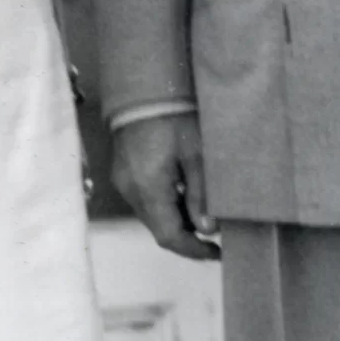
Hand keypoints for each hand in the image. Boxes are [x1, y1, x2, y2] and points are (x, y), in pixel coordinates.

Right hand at [110, 113, 218, 259]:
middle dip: (187, 236)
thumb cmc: (174, 115)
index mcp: (148, 188)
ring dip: (176, 219)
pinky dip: (165, 204)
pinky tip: (184, 192)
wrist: (144, 88)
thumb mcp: (197, 154)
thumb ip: (201, 194)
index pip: (168, 236)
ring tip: (204, 209)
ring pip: (151, 216)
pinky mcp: (123, 173)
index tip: (216, 252)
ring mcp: (123, 181)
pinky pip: (145, 200)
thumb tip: (208, 230)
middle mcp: (130, 190)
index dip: (193, 250)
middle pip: (159, 228)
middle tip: (216, 233)